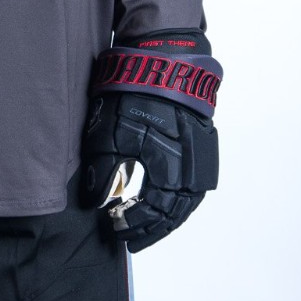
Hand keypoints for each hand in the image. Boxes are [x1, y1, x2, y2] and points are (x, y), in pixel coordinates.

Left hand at [80, 33, 220, 249]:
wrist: (166, 60)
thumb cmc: (134, 95)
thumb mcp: (108, 135)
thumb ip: (102, 172)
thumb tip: (97, 202)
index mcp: (170, 168)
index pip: (154, 212)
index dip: (134, 225)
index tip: (113, 229)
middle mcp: (192, 168)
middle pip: (175, 213)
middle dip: (151, 229)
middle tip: (130, 240)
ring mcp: (201, 156)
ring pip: (188, 201)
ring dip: (167, 217)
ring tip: (148, 227)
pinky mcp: (202, 144)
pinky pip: (194, 184)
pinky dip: (179, 200)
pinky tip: (165, 203)